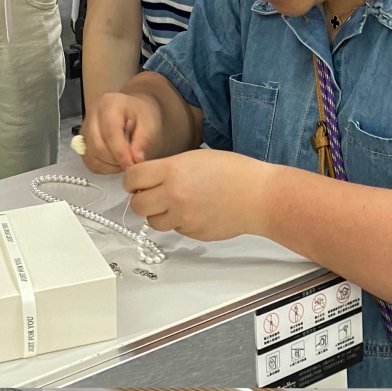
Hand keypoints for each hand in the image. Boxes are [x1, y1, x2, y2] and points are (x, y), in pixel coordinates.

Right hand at [80, 89, 163, 173]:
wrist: (134, 112)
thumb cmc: (143, 116)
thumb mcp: (150, 124)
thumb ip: (143, 141)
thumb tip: (135, 161)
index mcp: (109, 104)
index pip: (110, 132)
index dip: (120, 152)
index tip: (132, 165)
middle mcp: (92, 114)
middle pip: (97, 145)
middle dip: (115, 161)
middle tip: (131, 165)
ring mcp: (84, 128)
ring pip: (91, 156)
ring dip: (109, 165)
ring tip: (125, 162)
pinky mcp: (82, 142)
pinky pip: (88, 161)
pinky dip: (102, 167)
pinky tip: (115, 164)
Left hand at [124, 149, 270, 239]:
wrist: (259, 196)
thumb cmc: (234, 172)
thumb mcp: (196, 157)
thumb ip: (169, 168)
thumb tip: (148, 179)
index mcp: (173, 171)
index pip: (132, 178)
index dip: (132, 180)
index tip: (136, 181)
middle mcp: (174, 195)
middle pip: (137, 204)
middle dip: (142, 199)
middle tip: (152, 194)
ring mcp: (183, 217)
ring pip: (153, 222)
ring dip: (159, 213)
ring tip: (176, 204)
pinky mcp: (193, 232)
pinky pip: (175, 229)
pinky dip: (179, 222)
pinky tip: (196, 211)